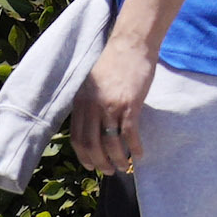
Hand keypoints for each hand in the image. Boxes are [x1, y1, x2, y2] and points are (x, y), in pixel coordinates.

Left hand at [70, 25, 158, 175]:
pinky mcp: (129, 104)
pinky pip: (129, 134)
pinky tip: (139, 154)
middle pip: (92, 145)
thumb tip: (93, 128)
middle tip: (109, 171)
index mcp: (81, 102)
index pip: (77, 138)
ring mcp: (110, 106)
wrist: (132, 45)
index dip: (84, 156)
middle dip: (100, 163)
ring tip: (124, 166)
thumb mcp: (94, 85)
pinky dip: (134, 147)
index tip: (92, 166)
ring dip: (117, 159)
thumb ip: (90, 105)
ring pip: (110, 143)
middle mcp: (92, 106)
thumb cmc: (115, 64)